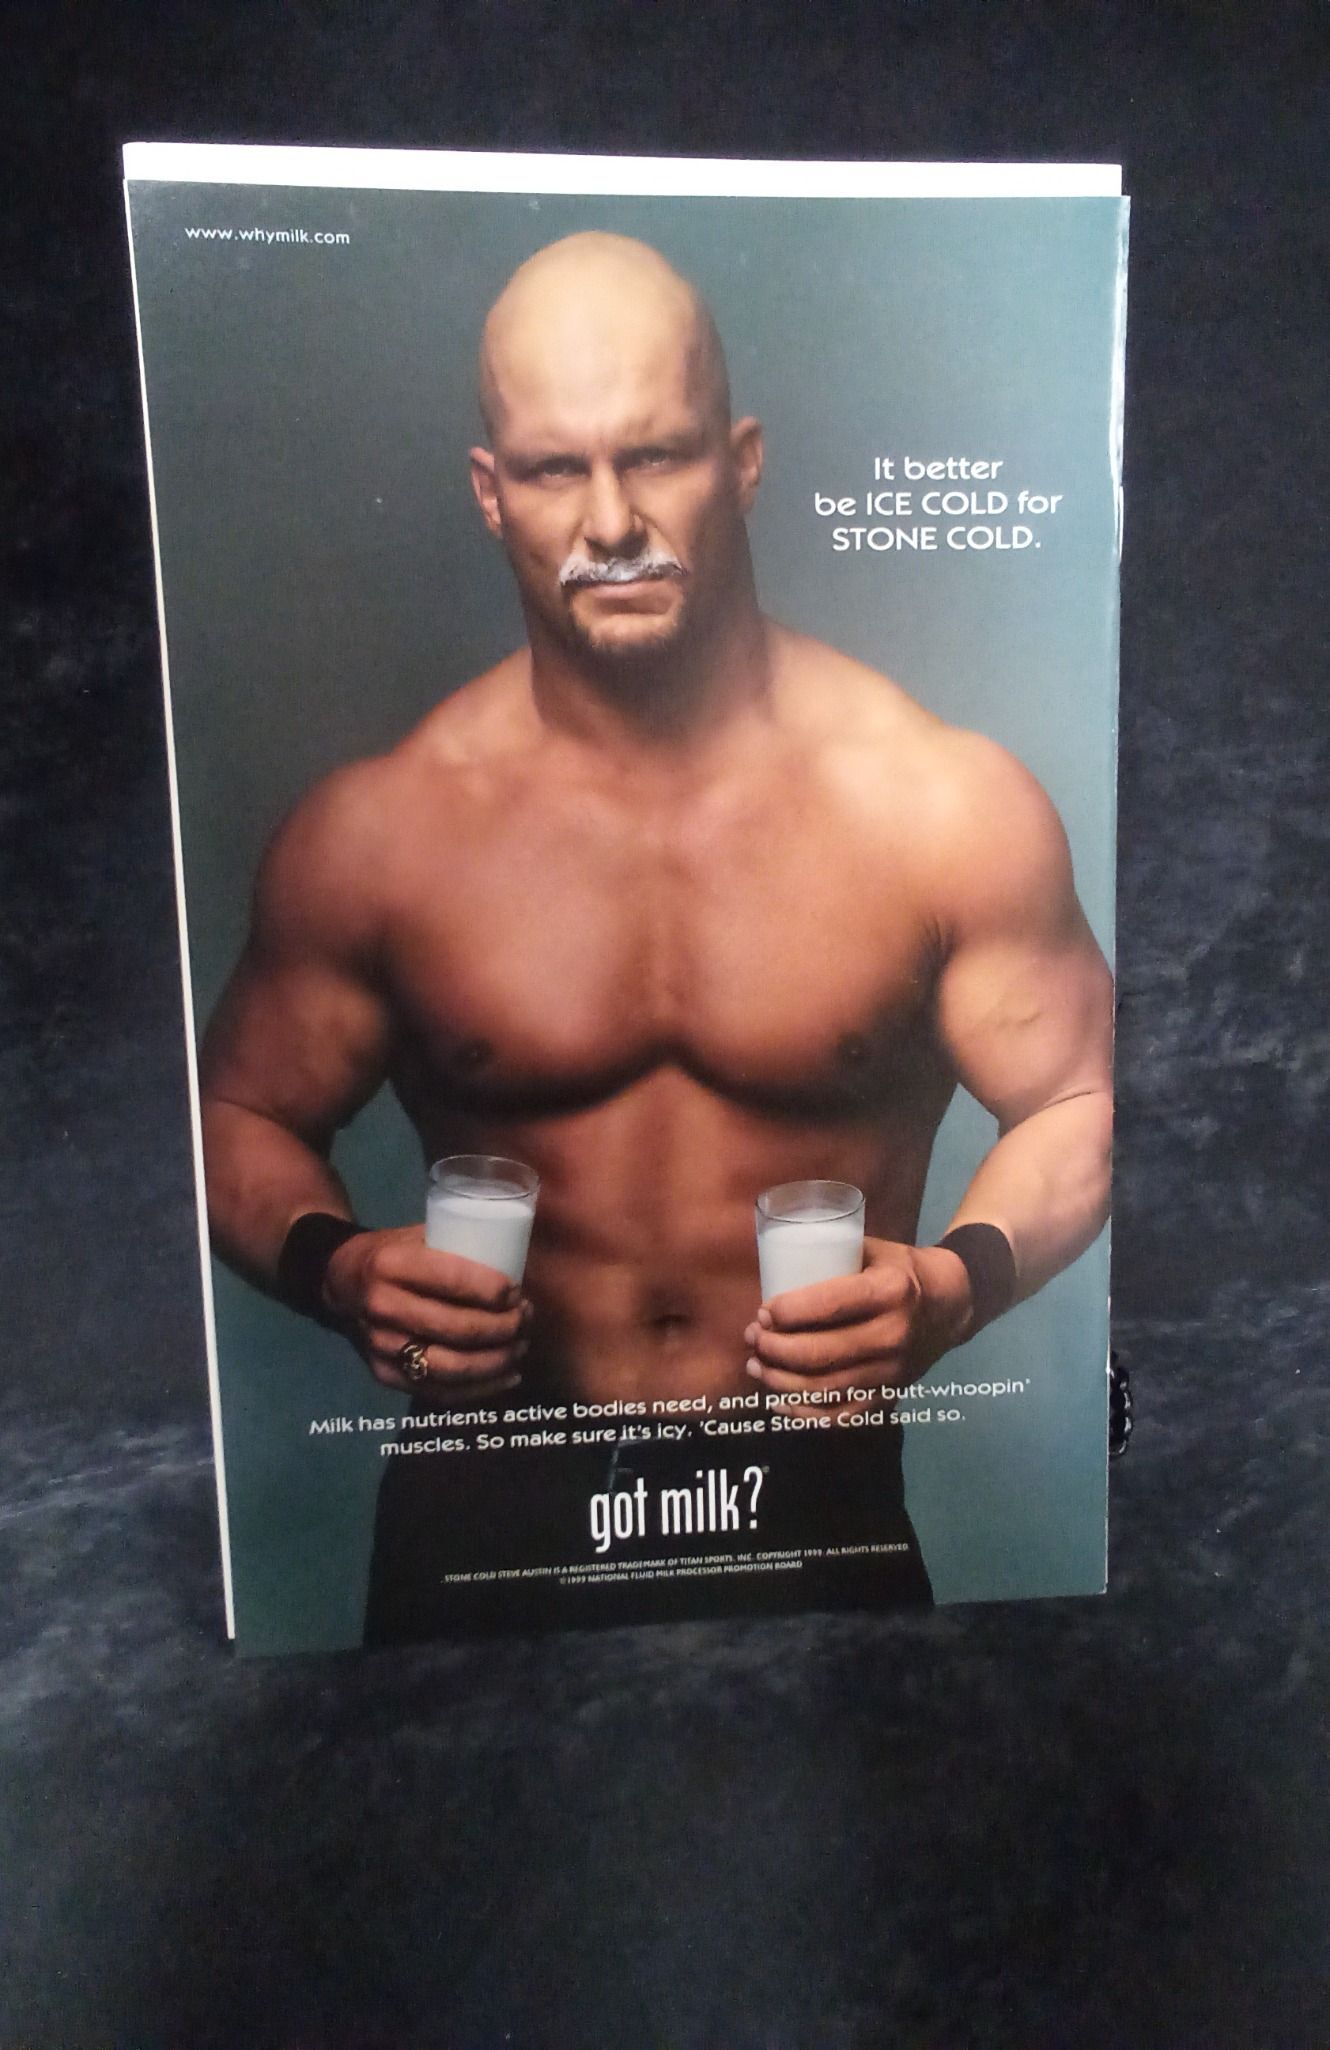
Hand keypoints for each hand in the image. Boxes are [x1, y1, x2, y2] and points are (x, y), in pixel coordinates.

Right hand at [322, 1225, 530, 1393]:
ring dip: (495, 1361)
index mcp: (391, 1265)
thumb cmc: (396, 1252)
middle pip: (456, 1328)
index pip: (451, 1280)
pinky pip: (438, 1391)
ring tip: (521, 1347)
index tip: (516, 1292)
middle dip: (503, 1327)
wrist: (343, 1280)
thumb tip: (520, 1261)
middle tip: (526, 1319)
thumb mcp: (420, 1233)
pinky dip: (479, 1389)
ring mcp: (381, 1346)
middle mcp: (382, 1307)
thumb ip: (459, 1246)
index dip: (492, 1290)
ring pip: (450, 1367)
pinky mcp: (384, 1375)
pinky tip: (508, 1375)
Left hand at [742, 1238, 971, 1406]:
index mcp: (890, 1292)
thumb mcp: (874, 1250)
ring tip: (756, 1366)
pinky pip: (840, 1415)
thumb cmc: (902, 1271)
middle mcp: (893, 1335)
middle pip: (819, 1353)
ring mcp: (892, 1372)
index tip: (763, 1311)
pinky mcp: (889, 1396)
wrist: (952, 1306)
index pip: (828, 1306)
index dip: (787, 1312)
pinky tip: (779, 1401)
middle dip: (774, 1348)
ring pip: (824, 1388)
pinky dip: (804, 1414)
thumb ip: (831, 1256)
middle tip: (752, 1337)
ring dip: (780, 1381)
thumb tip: (773, 1268)